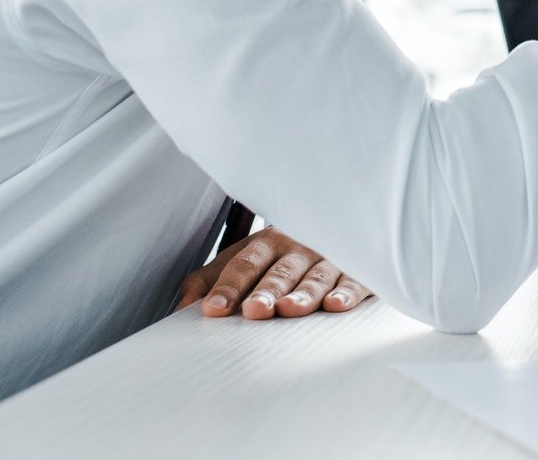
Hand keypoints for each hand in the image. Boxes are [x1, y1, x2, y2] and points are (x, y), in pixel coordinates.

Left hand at [176, 227, 372, 318]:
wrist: (336, 226)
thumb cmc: (281, 256)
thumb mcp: (244, 259)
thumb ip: (210, 281)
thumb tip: (179, 310)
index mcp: (267, 244)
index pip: (244, 264)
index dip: (228, 286)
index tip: (212, 309)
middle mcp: (298, 248)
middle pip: (280, 272)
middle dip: (266, 292)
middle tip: (254, 311)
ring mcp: (329, 258)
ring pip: (315, 278)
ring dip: (303, 294)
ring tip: (290, 310)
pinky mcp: (358, 270)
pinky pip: (355, 281)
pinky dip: (347, 293)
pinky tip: (336, 305)